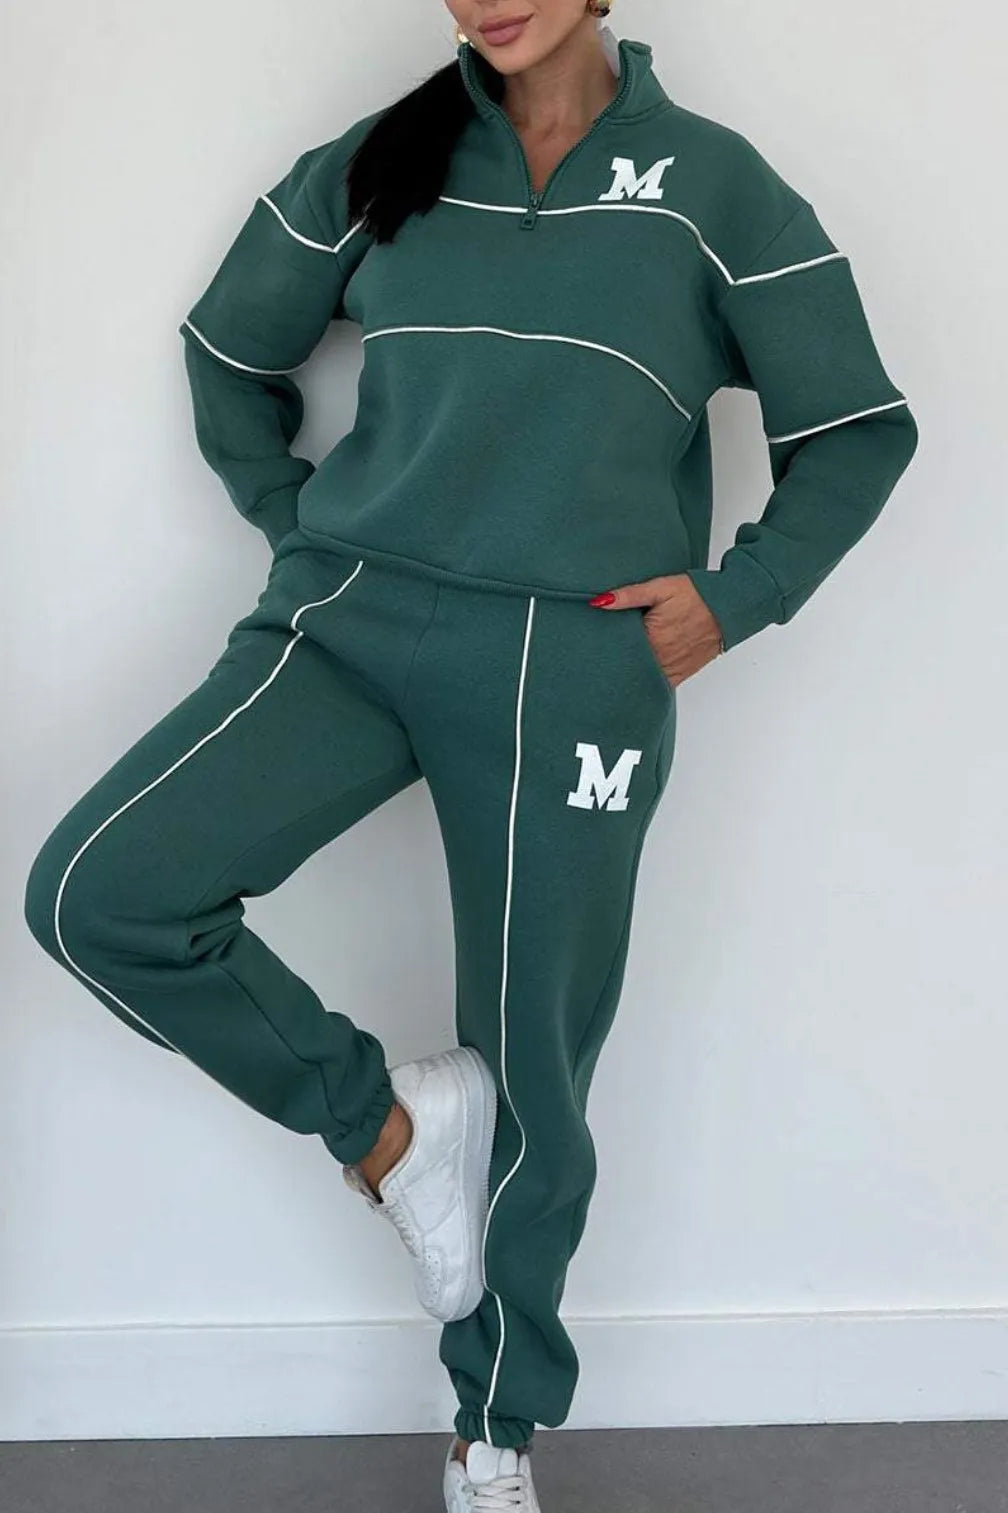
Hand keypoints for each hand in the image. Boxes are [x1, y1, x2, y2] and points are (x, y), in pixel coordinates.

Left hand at [589, 574, 723, 686]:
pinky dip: (649, 680)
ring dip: (632, 674)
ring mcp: (673, 667)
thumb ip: (628, 596)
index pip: (619, 652)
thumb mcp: (660, 588)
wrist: (730, 606)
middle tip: (603, 658)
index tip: (596, 647)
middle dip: (617, 663)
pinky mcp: (683, 672)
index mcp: (652, 639)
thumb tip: (599, 602)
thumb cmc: (697, 595)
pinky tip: (640, 674)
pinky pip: (661, 683)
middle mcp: (662, 658)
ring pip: (644, 679)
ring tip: (618, 668)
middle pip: (629, 668)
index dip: (606, 649)